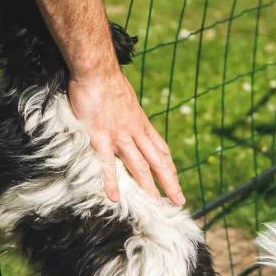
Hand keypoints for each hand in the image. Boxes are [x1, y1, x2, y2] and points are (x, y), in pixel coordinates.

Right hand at [68, 70, 184, 204]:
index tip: (176, 183)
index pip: (161, 151)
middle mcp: (135, 132)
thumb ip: (129, 115)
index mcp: (141, 124)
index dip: (170, 169)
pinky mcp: (101, 137)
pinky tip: (115, 198)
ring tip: (155, 205)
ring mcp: (120, 136)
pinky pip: (107, 164)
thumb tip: (129, 120)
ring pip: (139, 166)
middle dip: (169, 183)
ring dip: (148, 187)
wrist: (96, 70)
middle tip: (178, 201)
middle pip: (157, 162)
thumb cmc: (108, 82)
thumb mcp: (127, 100)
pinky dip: (112, 182)